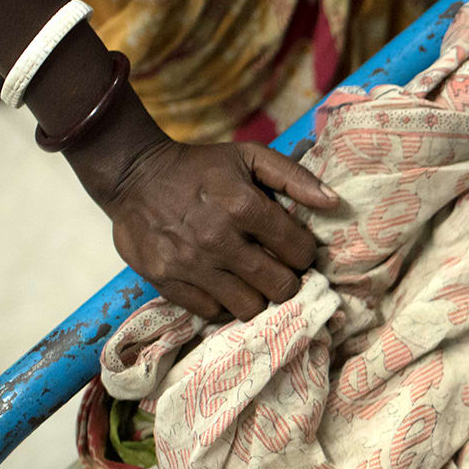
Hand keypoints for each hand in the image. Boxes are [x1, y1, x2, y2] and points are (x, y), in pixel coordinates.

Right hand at [85, 136, 339, 320]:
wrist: (133, 174)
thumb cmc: (200, 167)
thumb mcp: (250, 157)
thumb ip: (295, 177)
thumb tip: (334, 203)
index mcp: (244, 207)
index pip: (300, 253)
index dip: (304, 254)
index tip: (294, 249)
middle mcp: (218, 239)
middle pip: (280, 287)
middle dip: (286, 281)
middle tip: (277, 270)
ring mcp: (190, 264)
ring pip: (248, 307)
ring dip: (256, 296)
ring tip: (250, 280)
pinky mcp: (166, 280)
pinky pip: (211, 312)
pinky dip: (222, 303)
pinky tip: (222, 283)